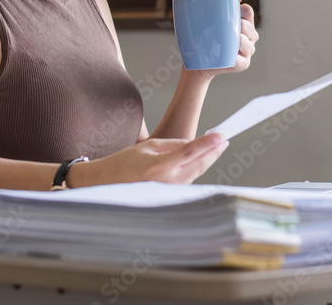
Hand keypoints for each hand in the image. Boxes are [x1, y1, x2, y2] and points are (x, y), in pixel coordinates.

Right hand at [68, 133, 228, 186]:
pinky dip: (198, 168)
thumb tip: (194, 143)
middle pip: (199, 164)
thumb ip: (173, 145)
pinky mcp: (170, 196)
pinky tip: (203, 159)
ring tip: (218, 146)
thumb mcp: (148, 146)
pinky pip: (189, 179)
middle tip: (224, 140)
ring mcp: (170, 191)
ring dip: (208, 159)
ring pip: (196, 173)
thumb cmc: (123, 163)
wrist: (106, 185)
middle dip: (213, 151)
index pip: (190, 151)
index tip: (221, 136)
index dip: (207, 143)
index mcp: (159, 167)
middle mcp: (167, 182)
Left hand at [189, 0, 258, 75]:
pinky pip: (241, 61)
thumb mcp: (211, 19)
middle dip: (241, 25)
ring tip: (231, 40)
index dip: (242, 10)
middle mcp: (249, 38)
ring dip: (240, 41)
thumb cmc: (205, 37)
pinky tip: (231, 56)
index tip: (234, 10)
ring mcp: (247, 52)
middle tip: (229, 26)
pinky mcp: (242, 65)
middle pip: (249, 27)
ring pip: (247, 44)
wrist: (197, 60)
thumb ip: (221, 4)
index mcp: (244, 24)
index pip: (248, 12)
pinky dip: (236, 59)